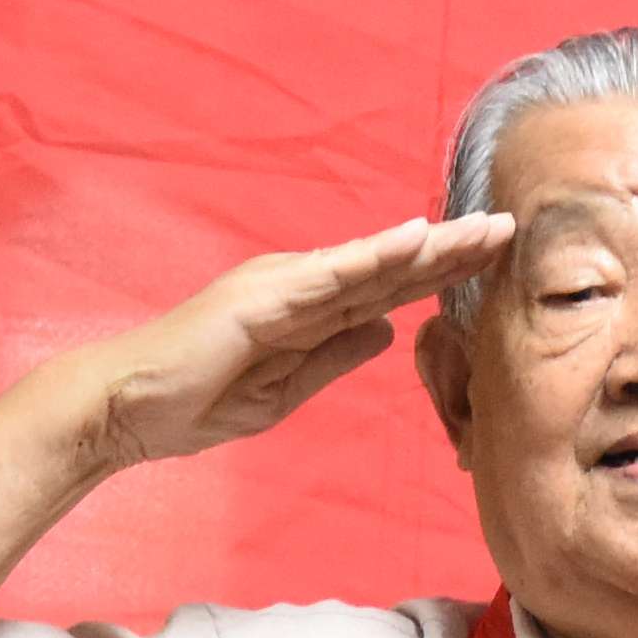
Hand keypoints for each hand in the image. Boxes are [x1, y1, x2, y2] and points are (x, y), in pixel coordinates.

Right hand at [72, 218, 511, 471]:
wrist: (126, 410)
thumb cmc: (193, 403)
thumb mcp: (283, 391)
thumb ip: (332, 358)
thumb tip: (385, 331)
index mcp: (305, 311)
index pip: (385, 290)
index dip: (439, 274)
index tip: (493, 261)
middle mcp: (297, 287)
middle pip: (389, 267)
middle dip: (450, 249)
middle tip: (510, 227)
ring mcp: (280, 287)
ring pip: (369, 262)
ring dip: (427, 245)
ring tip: (482, 230)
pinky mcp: (260, 299)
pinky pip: (329, 275)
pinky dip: (373, 256)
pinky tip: (414, 240)